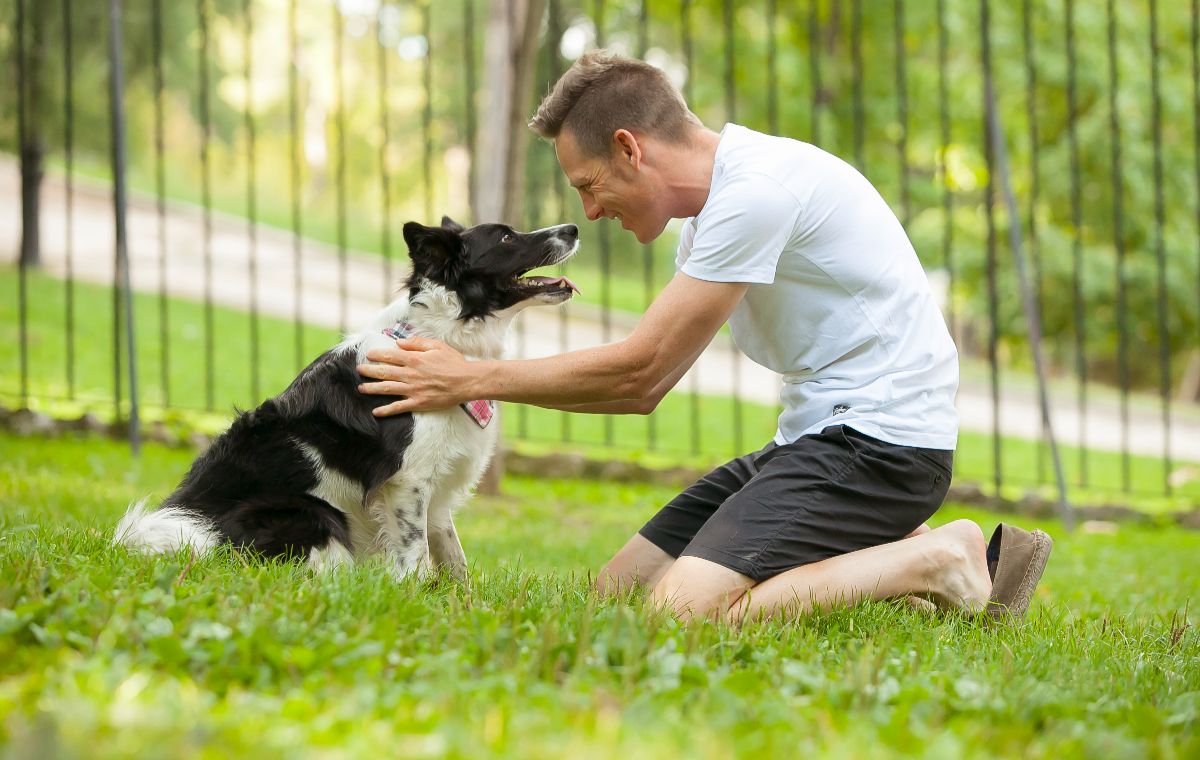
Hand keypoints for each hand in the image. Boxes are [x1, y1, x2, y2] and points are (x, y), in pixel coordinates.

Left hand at [357, 337, 475, 416]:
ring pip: (387, 389)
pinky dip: (386, 410)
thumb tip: (399, 342)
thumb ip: (416, 343)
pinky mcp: (418, 403)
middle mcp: (410, 374)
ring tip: (361, 389)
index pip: (390, 356)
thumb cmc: (454, 362)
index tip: (368, 355)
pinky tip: (376, 412)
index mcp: (414, 359)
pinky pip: (398, 407)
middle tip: (359, 370)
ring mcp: (413, 390)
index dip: (377, 355)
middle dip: (369, 371)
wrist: (467, 381)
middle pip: (384, 372)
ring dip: (372, 389)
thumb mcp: (437, 346)